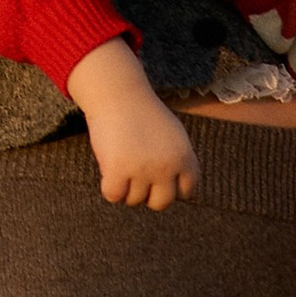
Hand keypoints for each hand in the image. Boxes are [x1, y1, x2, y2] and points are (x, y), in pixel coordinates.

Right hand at [66, 39, 202, 208]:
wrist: (118, 93)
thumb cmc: (143, 113)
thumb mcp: (173, 135)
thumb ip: (179, 162)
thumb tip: (185, 196)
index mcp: (185, 158)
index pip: (186, 192)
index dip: (170, 187)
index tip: (157, 176)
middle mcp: (167, 166)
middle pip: (161, 203)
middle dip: (148, 193)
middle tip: (137, 173)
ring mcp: (142, 170)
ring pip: (134, 200)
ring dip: (126, 186)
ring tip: (122, 160)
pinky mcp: (118, 171)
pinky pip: (114, 196)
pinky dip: (109, 186)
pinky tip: (109, 168)